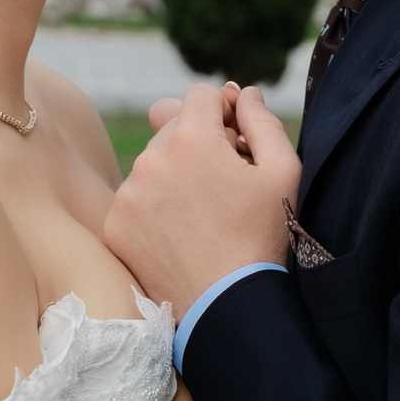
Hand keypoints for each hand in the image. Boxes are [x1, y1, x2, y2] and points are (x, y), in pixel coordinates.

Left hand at [104, 82, 300, 319]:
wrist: (227, 306)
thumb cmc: (263, 238)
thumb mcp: (284, 173)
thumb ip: (262, 122)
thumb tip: (242, 94)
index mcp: (192, 138)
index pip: (200, 94)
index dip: (222, 111)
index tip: (235, 139)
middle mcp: (152, 158)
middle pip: (173, 127)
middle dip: (198, 144)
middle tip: (224, 183)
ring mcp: (128, 194)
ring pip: (152, 164)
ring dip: (174, 176)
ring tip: (202, 215)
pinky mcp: (115, 225)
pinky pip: (135, 200)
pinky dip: (154, 209)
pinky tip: (181, 234)